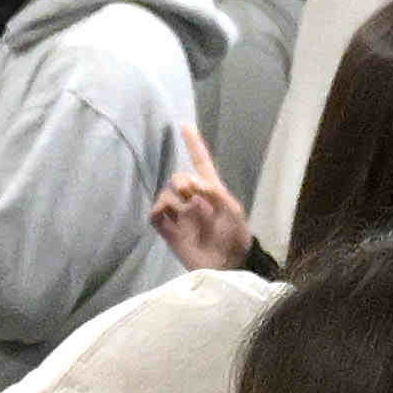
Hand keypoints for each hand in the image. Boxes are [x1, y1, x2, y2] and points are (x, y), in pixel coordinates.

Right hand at [148, 133, 251, 275]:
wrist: (228, 266)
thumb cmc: (236, 237)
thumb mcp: (233, 211)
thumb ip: (214, 193)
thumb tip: (192, 182)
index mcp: (211, 191)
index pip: (201, 162)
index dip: (194, 145)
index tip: (184, 126)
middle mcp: (193, 200)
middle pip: (178, 178)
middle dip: (181, 181)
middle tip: (190, 193)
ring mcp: (180, 216)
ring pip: (165, 195)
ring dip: (171, 199)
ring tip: (181, 211)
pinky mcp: (169, 231)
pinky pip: (156, 215)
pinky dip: (157, 211)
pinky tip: (164, 215)